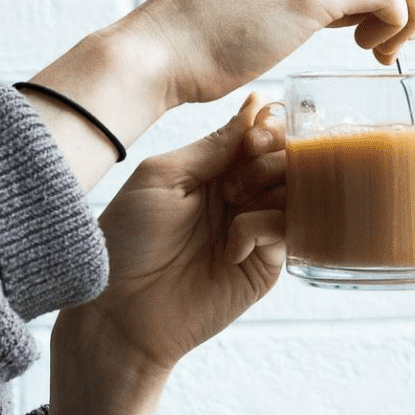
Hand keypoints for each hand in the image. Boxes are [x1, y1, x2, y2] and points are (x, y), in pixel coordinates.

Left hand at [67, 93, 286, 373]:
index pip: (260, 137)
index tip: (254, 134)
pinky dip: (263, 228)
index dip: (266, 129)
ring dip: (269, 189)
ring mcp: (255, 232)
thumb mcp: (162, 177)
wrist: (120, 309)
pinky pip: (286, 232)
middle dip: (270, 158)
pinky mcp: (264, 267)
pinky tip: (233, 245)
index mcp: (213, 172)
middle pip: (285, 160)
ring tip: (235, 203)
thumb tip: (256, 106)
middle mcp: (240, 198)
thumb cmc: (127, 240)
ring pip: (294, 193)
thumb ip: (212, 146)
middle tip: (237, 180)